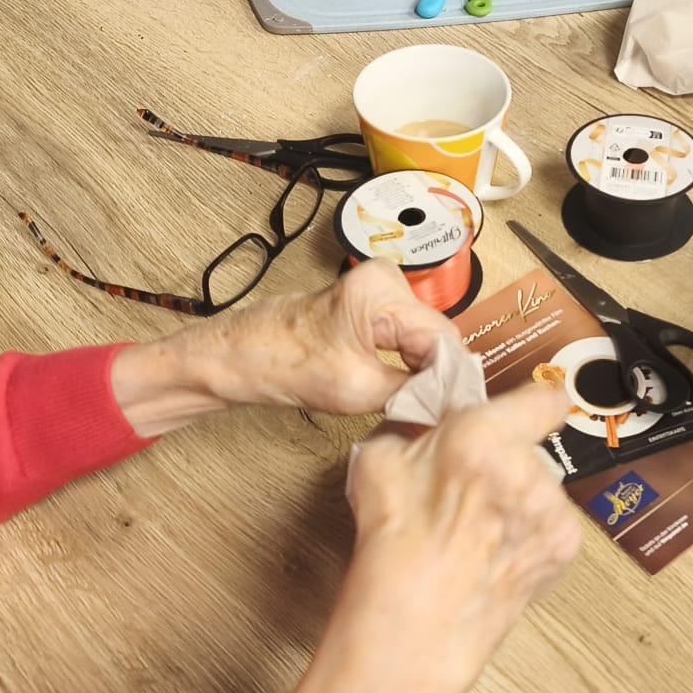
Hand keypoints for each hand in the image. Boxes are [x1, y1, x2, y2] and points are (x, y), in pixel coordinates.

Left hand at [164, 261, 459, 419]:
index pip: (444, 337)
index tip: (452, 411)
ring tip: (411, 403)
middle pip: (437, 336)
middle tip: (432, 414)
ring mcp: (379, 290)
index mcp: (381, 289)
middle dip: (436, 375)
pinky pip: (407, 338)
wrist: (239, 357)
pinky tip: (400, 389)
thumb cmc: (281, 363)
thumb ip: (414, 393)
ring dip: (422, 372)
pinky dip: (407, 365)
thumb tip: (453, 404)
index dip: (451, 378)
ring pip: (425, 340)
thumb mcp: (358, 390)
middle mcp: (386, 279)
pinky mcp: (372, 305)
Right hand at [342, 382, 582, 678]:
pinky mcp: (564, 549)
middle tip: (471, 488)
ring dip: (519, 501)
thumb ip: (414, 428)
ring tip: (478, 532)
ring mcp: (552, 512)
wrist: (415, 627)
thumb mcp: (379, 462)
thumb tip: (430, 422)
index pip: (543, 398)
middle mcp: (527, 470)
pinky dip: (531, 535)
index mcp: (482, 437)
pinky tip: (494, 553)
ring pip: (542, 489)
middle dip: (507, 461)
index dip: (533, 403)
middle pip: (532, 449)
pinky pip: (552, 525)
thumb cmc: (394, 550)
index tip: (530, 408)